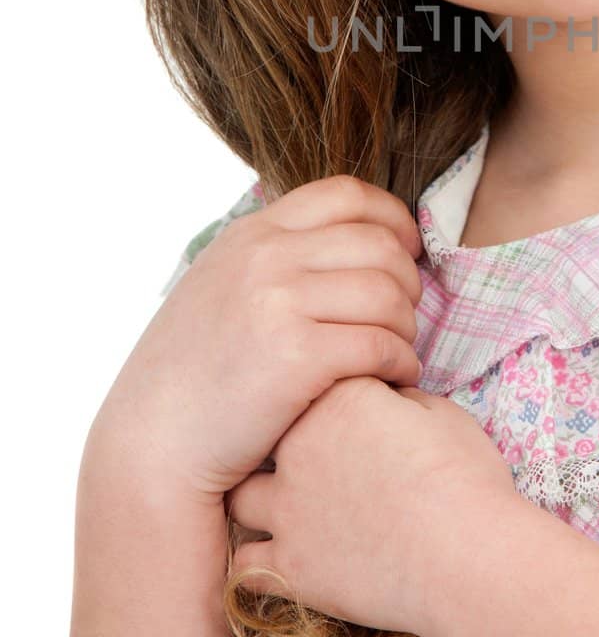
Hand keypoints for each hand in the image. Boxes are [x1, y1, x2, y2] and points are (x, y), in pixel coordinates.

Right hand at [94, 177, 426, 505]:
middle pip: (379, 246)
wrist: (152, 443)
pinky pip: (382, 346)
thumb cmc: (193, 373)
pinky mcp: (298, 357)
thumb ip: (273, 255)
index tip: (408, 250)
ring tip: (399, 352)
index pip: (345, 194)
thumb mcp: (221, 284)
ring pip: (388, 296)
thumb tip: (348, 237)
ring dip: (408, 327)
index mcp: (252, 234)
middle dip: (409, 281)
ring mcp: (280, 303)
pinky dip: (403, 363)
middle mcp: (266, 258)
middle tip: (405, 315)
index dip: (392, 218)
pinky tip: (396, 378)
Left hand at [225, 374, 520, 636]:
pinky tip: (277, 560)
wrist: (468, 555)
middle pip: (267, 433)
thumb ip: (402, 401)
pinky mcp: (290, 566)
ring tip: (284, 509)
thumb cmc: (467, 479)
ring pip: (241, 497)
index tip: (356, 418)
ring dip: (258, 500)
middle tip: (315, 463)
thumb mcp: (443, 416)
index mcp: (340, 399)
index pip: (316, 381)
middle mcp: (300, 446)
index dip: (333, 399)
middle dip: (280, 443)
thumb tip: (390, 402)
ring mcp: (288, 509)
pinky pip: (243, 564)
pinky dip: (256, 562)